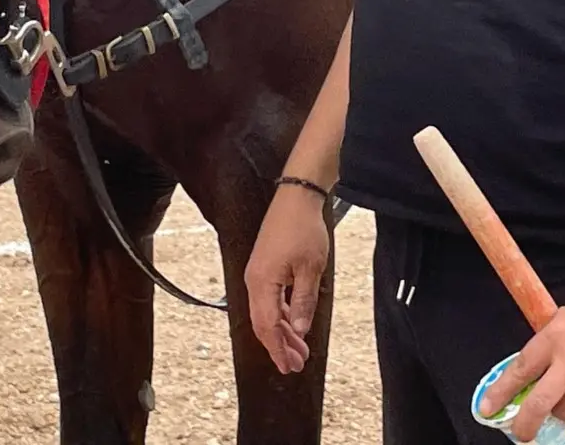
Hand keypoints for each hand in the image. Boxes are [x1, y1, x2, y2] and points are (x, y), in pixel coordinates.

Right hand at [243, 184, 330, 373]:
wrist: (296, 197)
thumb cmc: (303, 230)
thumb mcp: (310, 269)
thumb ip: (302, 302)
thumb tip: (298, 331)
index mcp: (262, 283)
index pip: (267, 326)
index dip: (278, 349)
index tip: (290, 367)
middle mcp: (254, 281)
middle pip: (263, 323)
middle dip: (280, 345)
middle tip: (297, 365)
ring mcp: (258, 274)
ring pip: (266, 312)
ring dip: (282, 332)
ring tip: (299, 349)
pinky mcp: (264, 267)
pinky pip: (269, 299)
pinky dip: (281, 315)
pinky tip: (293, 324)